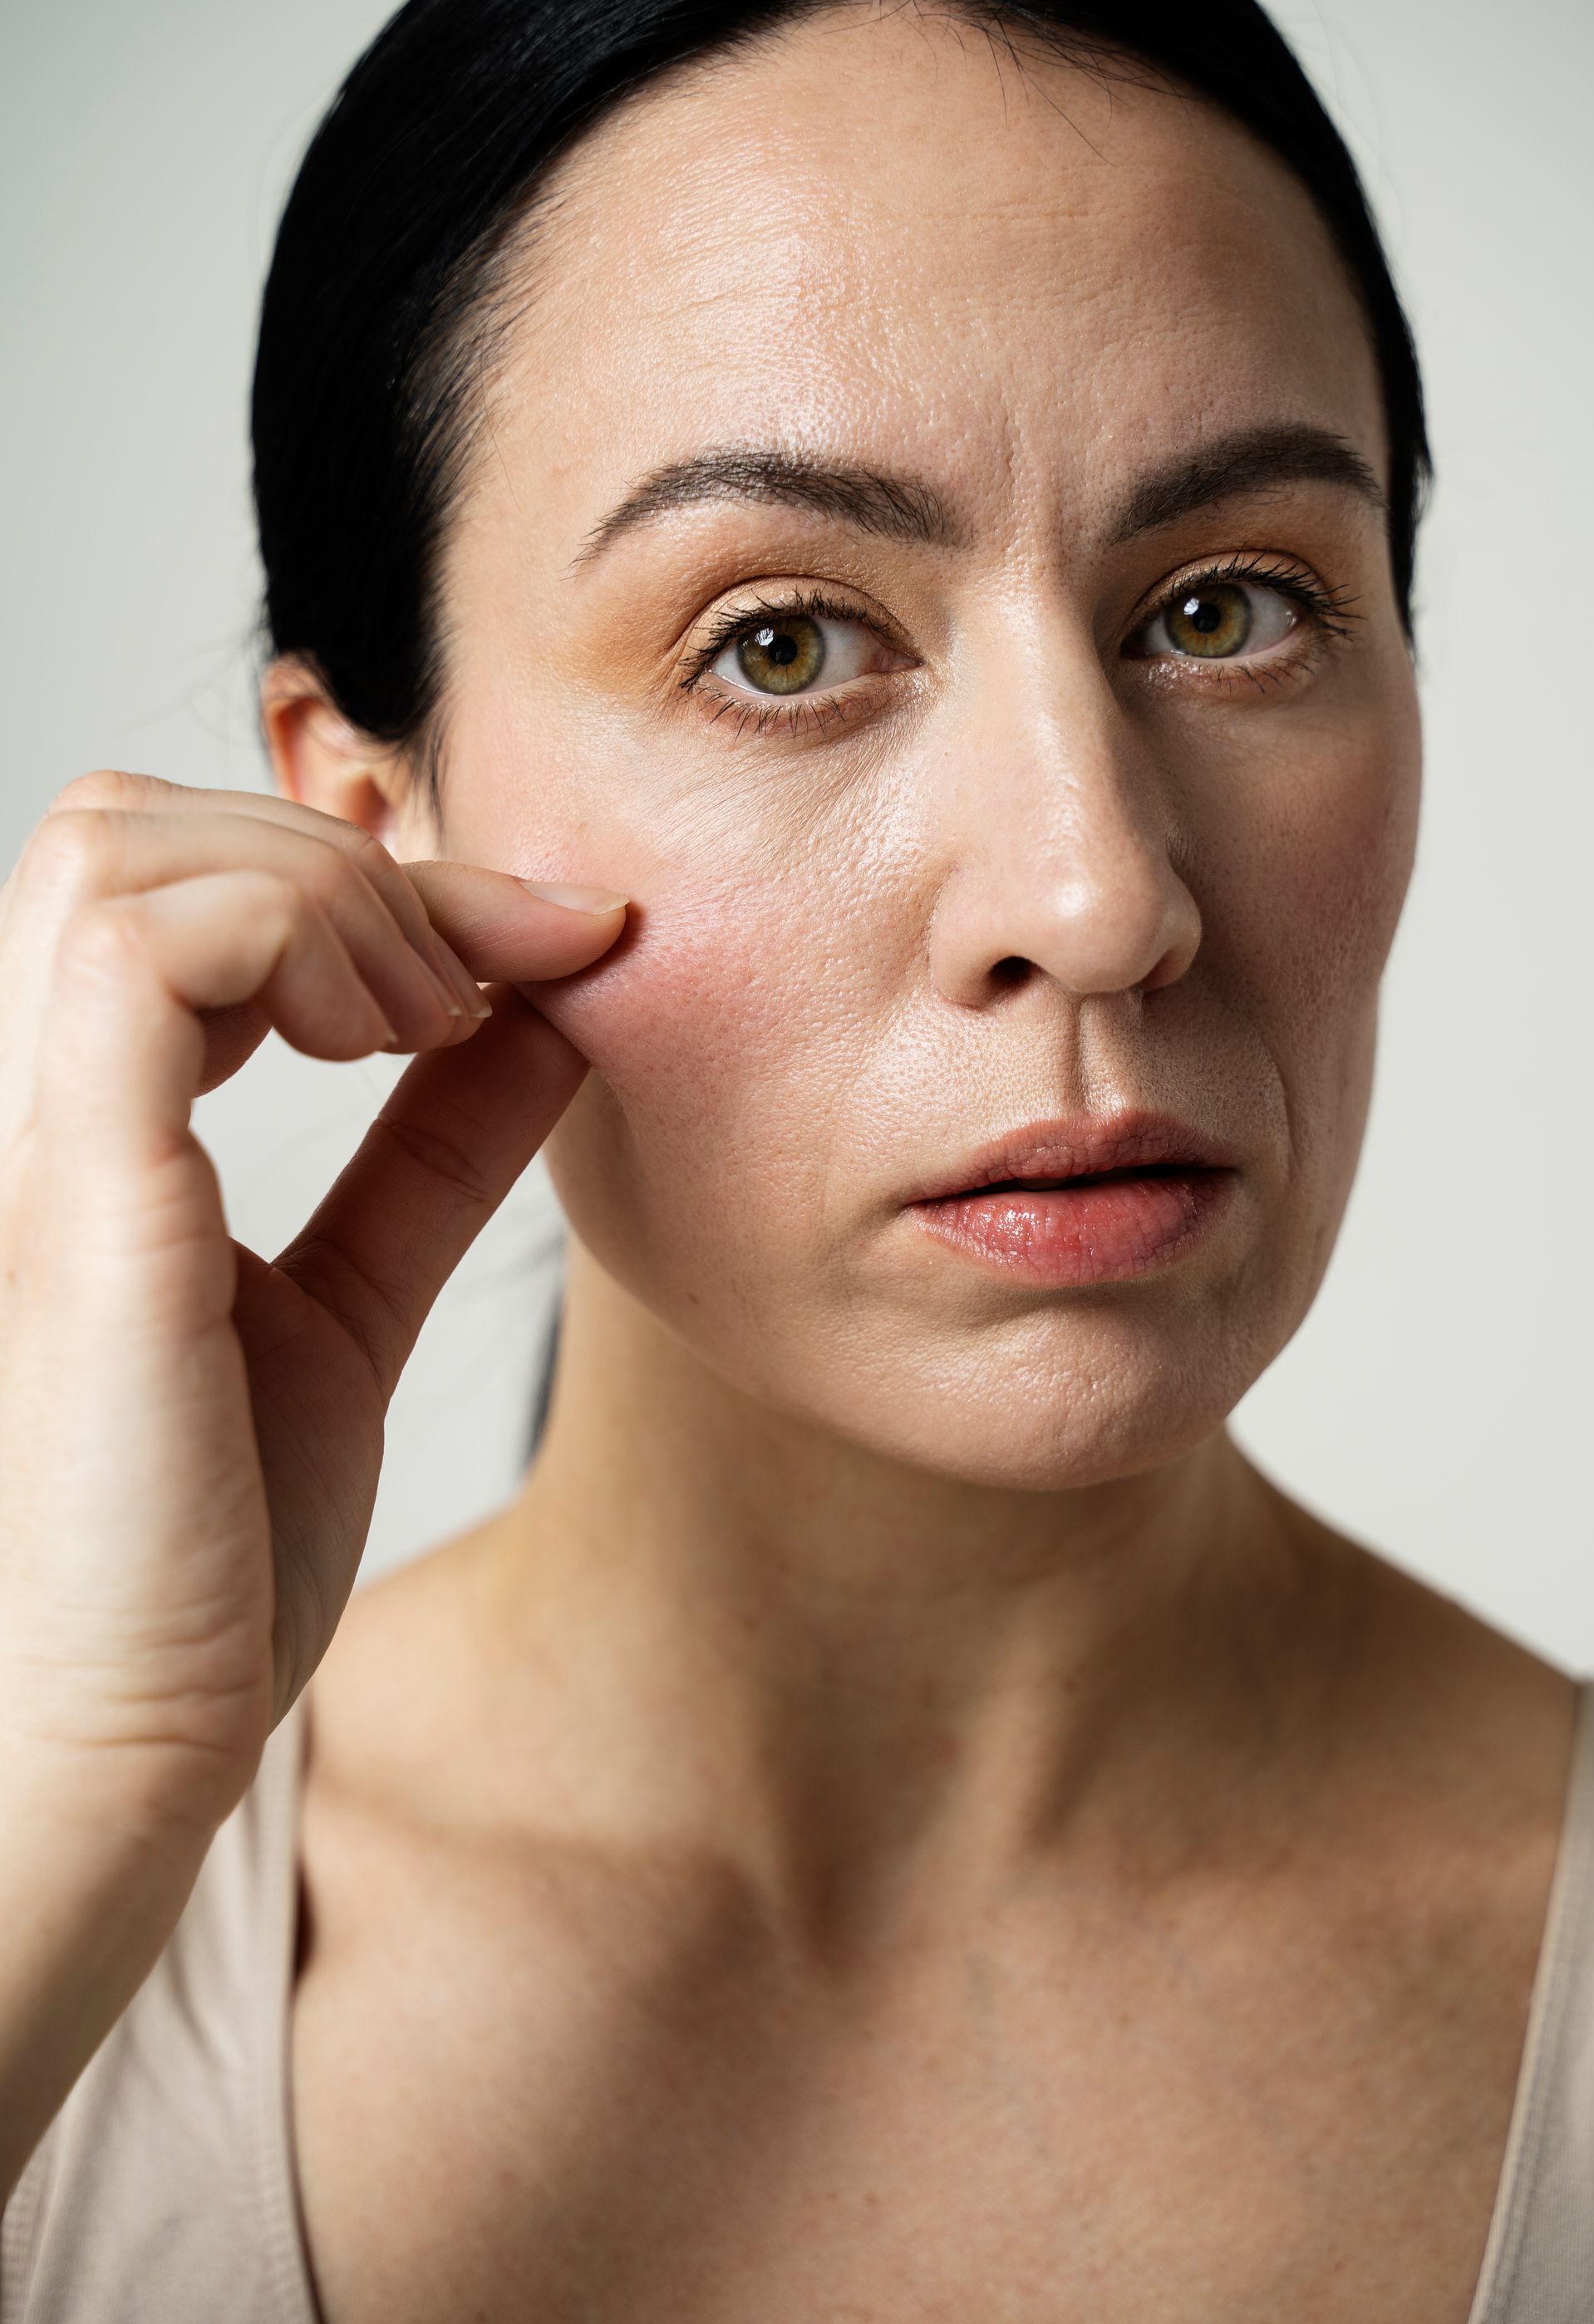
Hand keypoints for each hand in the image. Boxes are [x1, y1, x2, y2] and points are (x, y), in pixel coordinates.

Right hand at [0, 771, 624, 1838]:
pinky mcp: (73, 1205)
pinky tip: (397, 1041)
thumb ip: (424, 1156)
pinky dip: (297, 942)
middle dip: (349, 863)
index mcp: (81, 1127)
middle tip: (475, 986)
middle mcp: (24, 1109)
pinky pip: (142, 952)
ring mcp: (28, 1145)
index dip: (377, 876)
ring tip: (425, 1021)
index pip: (171, 880)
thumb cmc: (200, 1559)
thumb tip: (543, 1012)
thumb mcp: (348, 1306)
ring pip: (123, 847)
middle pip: (132, 822)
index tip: (559, 934)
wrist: (113, 1752)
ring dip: (326, 893)